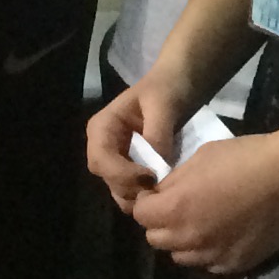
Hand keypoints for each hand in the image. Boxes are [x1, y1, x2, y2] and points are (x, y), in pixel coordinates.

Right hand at [85, 74, 198, 212]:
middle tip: (158, 189)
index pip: (100, 158)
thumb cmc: (166, 87)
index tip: (150, 176)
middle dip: (129, 187)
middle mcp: (103, 146)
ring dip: (137, 194)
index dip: (121, 173)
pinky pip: (131, 187)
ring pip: (117, 187)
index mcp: (102, 127)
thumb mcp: (163, 103)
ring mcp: (116, 158)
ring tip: (162, 191)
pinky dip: (144, 193)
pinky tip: (163, 191)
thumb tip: (158, 166)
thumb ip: (157, 133)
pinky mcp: (131, 167)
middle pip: (106, 177)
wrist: (178, 84)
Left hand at [126, 125, 278, 274]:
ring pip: (180, 256)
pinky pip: (209, 265)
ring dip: (185, 241)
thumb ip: (175, 180)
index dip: (147, 201)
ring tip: (204, 223)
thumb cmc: (247, 157)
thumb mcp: (202, 157)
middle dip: (162, 223)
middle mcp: (188, 238)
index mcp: (175, 208)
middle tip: (181, 207)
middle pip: (156, 239)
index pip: (140, 214)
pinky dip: (210, 252)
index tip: (159, 193)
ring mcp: (212, 256)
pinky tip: (225, 234)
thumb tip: (163, 192)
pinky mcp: (235, 264)